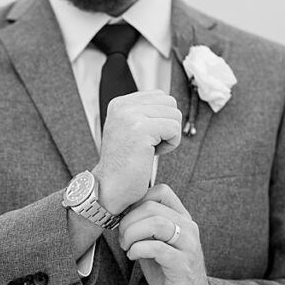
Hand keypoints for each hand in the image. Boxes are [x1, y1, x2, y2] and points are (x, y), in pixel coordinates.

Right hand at [93, 90, 181, 213]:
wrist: (110, 188)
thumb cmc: (124, 165)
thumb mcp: (130, 130)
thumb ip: (145, 113)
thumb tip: (170, 105)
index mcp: (120, 103)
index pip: (160, 96)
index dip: (161, 119)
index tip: (145, 137)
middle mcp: (123, 106)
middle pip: (170, 103)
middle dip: (167, 126)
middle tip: (149, 145)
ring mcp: (130, 115)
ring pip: (174, 115)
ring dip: (169, 136)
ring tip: (149, 150)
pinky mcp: (141, 128)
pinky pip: (174, 129)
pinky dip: (170, 145)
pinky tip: (152, 154)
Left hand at [117, 184, 220, 284]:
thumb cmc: (169, 272)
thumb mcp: (155, 244)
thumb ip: (143, 228)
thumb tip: (119, 215)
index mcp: (182, 218)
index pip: (161, 192)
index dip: (137, 201)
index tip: (125, 218)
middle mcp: (188, 227)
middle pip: (153, 206)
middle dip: (129, 220)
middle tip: (122, 237)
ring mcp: (188, 245)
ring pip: (157, 223)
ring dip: (133, 233)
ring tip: (127, 246)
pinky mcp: (183, 264)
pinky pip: (157, 247)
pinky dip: (138, 249)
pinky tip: (134, 256)